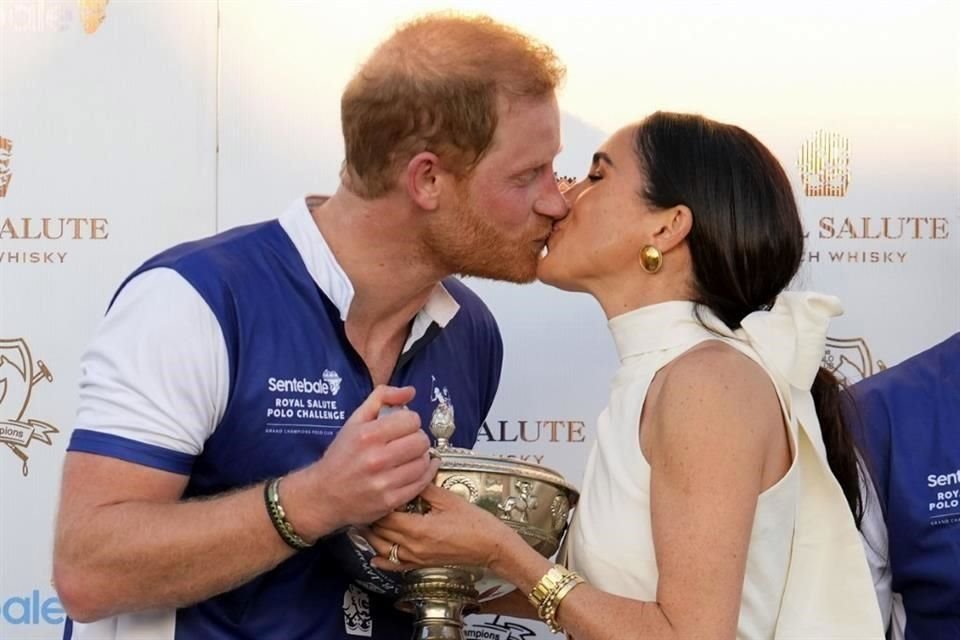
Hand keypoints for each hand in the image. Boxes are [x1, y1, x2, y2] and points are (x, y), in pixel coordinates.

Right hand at [286, 385, 439, 537]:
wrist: (323, 495)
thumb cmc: (341, 455)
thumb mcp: (355, 420)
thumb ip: (382, 398)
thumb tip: (410, 391)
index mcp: (368, 435)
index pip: (412, 420)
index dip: (410, 421)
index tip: (403, 426)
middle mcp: (376, 458)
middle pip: (421, 441)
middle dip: (417, 438)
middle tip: (408, 441)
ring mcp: (384, 482)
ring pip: (423, 462)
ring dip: (421, 457)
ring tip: (410, 456)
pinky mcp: (390, 501)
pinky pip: (421, 483)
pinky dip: (424, 474)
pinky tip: (417, 469)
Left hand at [365, 484, 515, 570]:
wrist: (491, 546)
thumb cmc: (475, 523)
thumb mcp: (448, 499)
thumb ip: (424, 488)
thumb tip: (409, 474)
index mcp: (417, 528)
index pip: (385, 516)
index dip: (378, 503)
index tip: (374, 492)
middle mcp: (413, 546)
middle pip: (380, 533)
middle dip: (372, 518)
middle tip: (367, 503)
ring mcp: (416, 558)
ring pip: (382, 550)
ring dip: (373, 537)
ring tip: (368, 522)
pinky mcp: (421, 564)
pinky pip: (395, 566)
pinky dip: (382, 561)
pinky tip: (375, 556)